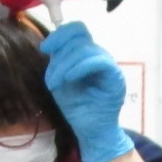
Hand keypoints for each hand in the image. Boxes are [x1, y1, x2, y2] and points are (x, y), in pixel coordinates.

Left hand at [40, 21, 132, 161]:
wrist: (91, 131)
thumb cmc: (77, 107)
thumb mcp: (60, 81)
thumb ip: (57, 62)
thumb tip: (50, 46)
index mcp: (87, 54)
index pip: (77, 30)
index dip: (60, 34)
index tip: (45, 48)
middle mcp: (99, 55)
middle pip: (79, 38)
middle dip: (59, 55)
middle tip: (51, 78)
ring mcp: (108, 64)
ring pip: (86, 49)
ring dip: (65, 64)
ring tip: (56, 83)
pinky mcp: (115, 76)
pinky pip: (98, 61)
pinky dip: (80, 67)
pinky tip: (69, 78)